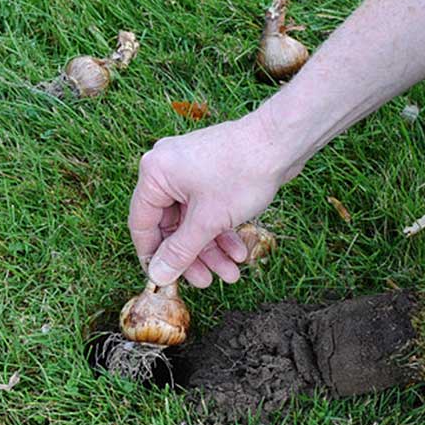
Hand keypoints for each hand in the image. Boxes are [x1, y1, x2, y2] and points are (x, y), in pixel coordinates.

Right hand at [128, 109, 300, 287]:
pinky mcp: (211, 173)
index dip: (152, 256)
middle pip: (171, 225)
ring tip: (230, 273)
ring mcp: (190, 170)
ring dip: (211, 249)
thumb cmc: (242, 173)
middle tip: (205, 282)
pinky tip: (239, 252)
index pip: (141, 224)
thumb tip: (158, 275)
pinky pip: (207, 209)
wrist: (282, 142)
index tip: (164, 280)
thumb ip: (180, 251)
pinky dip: (220, 230)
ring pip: (193, 220)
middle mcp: (167, 169)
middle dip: (191, 256)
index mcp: (154, 174)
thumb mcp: (207, 221)